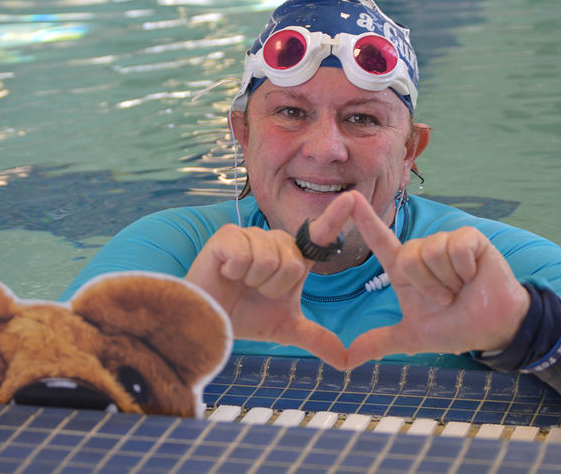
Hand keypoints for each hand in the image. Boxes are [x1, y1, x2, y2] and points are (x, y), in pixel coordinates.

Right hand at [185, 193, 354, 369]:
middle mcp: (274, 241)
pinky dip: (236, 272)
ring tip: (239, 282)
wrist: (209, 321)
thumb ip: (317, 338)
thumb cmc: (245, 318)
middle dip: (275, 288)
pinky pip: (245, 255)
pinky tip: (226, 273)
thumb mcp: (285, 329)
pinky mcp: (227, 235)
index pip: (318, 237)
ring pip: (270, 259)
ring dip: (255, 282)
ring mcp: (250, 236)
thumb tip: (348, 362)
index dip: (334, 217)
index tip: (352, 198)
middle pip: (294, 262)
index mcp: (292, 257)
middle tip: (255, 290)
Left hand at [344, 190, 529, 369]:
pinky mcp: (470, 238)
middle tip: (447, 298)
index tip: (349, 197)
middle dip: (429, 286)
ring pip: (432, 252)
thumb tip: (346, 361)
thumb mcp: (413, 337)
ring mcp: (445, 242)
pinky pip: (456, 246)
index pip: (380, 240)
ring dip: (448, 280)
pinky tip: (474, 275)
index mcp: (405, 269)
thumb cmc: (454, 326)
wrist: (493, 328)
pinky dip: (465, 268)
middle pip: (408, 257)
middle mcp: (422, 251)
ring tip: (462, 286)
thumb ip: (380, 342)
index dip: (365, 220)